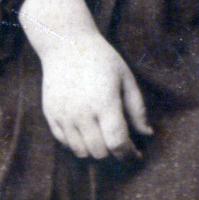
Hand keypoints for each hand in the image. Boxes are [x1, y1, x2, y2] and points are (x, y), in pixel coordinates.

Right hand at [17, 0, 150, 159]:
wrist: (66, 43)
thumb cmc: (101, 59)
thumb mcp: (125, 78)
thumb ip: (137, 109)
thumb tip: (148, 135)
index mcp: (104, 102)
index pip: (117, 143)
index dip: (129, 155)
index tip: (137, 155)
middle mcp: (82, 112)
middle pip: (100, 152)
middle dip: (114, 152)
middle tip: (121, 142)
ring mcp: (64, 115)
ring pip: (81, 152)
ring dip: (95, 150)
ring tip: (103, 137)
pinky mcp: (50, 115)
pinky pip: (64, 143)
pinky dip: (77, 143)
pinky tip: (86, 131)